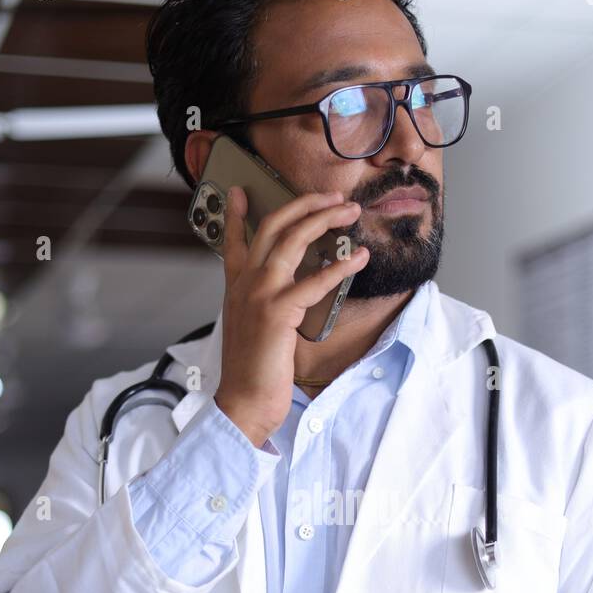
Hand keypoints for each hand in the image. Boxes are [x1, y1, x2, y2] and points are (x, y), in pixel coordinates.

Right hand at [213, 185, 368, 446]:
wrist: (243, 401)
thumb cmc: (251, 372)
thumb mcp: (251, 330)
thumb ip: (262, 306)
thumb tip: (286, 296)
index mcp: (236, 288)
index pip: (233, 241)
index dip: (236, 213)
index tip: (241, 191)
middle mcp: (245, 284)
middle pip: (272, 226)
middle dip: (304, 204)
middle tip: (330, 196)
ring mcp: (260, 294)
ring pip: (293, 239)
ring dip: (324, 219)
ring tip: (348, 211)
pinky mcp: (278, 311)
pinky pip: (315, 280)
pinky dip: (341, 266)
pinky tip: (358, 258)